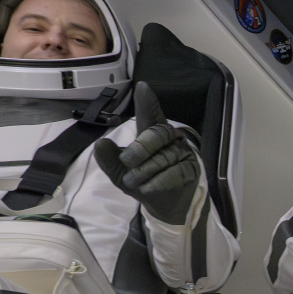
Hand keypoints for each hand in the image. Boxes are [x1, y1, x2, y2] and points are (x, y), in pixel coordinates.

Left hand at [94, 82, 203, 224]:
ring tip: (133, 182)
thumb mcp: (119, 172)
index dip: (147, 102)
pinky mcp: (191, 170)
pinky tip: (149, 188)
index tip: (142, 87)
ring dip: (146, 172)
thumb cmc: (142, 181)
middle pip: (157, 134)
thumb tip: (101, 144)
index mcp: (151, 133)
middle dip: (140, 148)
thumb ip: (109, 159)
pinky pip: (176, 172)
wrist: (163, 205)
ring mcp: (182, 153)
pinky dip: (159, 182)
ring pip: (164, 156)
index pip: (150, 114)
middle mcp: (169, 139)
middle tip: (127, 161)